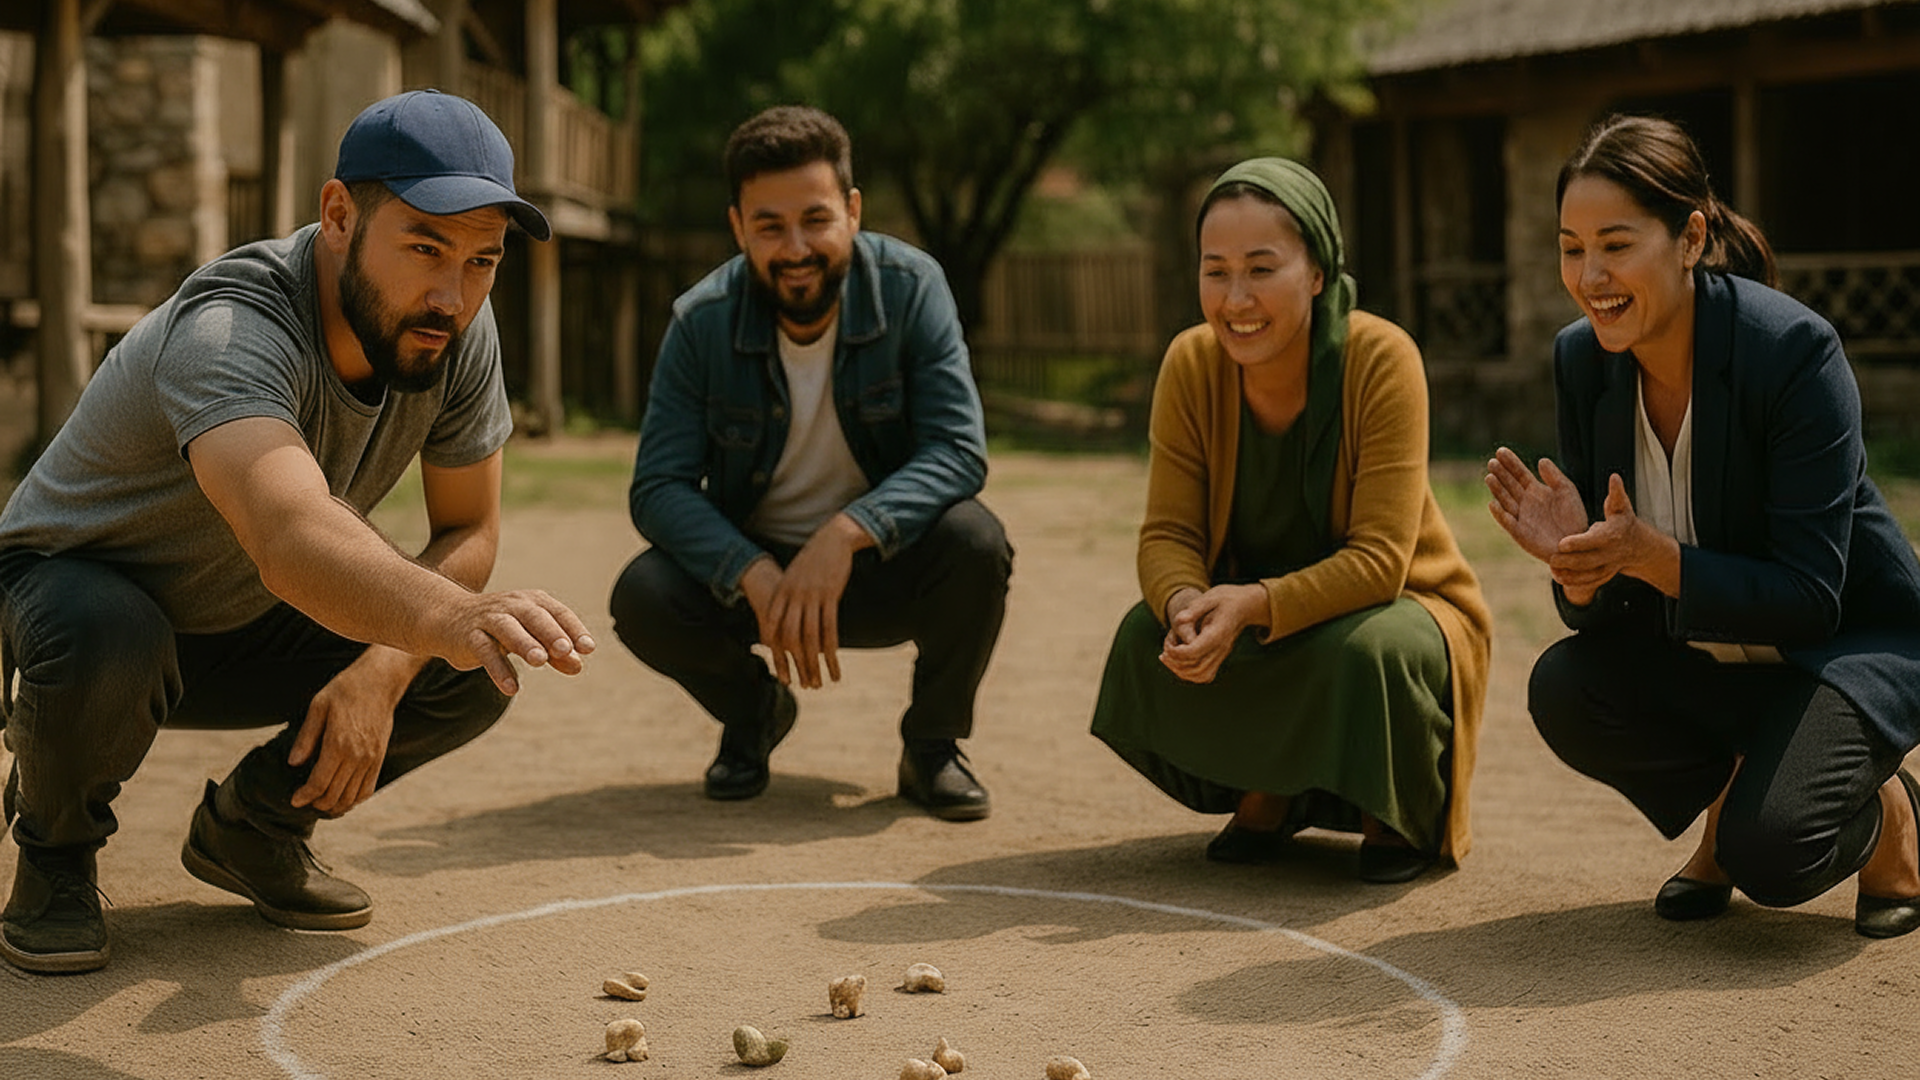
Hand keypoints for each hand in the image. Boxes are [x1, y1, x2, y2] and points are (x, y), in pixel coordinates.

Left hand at [288, 647, 410, 815]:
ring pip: (352, 796)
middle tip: (306, 800)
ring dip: (335, 806)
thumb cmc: (346, 690)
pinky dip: (355, 799)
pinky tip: (344, 798)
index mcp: (338, 744)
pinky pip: (368, 789)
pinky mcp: (379, 757)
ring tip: (322, 803)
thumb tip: (293, 763)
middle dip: (317, 803)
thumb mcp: (318, 707)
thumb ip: (306, 737)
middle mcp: (357, 756)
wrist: (380, 682)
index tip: (294, 800)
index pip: (319, 783)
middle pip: (334, 794)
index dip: (304, 796)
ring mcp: (371, 759)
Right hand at [439, 588, 594, 694]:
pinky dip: (498, 669)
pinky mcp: (469, 636)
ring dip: (525, 643)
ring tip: (540, 661)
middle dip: (551, 632)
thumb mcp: (529, 637)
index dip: (574, 629)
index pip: (558, 613)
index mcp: (532, 603)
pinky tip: (511, 688)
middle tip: (566, 649)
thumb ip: (554, 652)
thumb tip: (578, 666)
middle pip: (534, 616)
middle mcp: (512, 606)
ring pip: (508, 628)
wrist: (448, 617)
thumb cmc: (499, 628)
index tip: (588, 649)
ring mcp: (489, 619)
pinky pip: (484, 651)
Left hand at [740, 515, 870, 688]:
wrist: (833, 538)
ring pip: (810, 638)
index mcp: (782, 592)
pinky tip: (834, 663)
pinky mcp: (830, 596)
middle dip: (797, 664)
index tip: (779, 666)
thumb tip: (784, 613)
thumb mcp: (794, 574)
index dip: (774, 648)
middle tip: (803, 684)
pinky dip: (831, 649)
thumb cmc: (813, 558)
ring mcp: (811, 597)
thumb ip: (787, 594)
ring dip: (815, 664)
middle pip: (791, 638)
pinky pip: (829, 628)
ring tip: (821, 682)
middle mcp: (793, 596)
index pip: (772, 626)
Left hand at [1160, 583, 1264, 684]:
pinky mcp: (1220, 656)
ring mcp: (1222, 654)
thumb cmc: (1227, 598)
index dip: (1177, 652)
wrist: (1246, 605)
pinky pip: (1206, 674)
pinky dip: (1190, 673)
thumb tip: (1178, 619)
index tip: (1167, 645)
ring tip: (1167, 658)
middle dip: (1176, 663)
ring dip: (1182, 671)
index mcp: (1217, 633)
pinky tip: (1178, 663)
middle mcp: (1222, 648)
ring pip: (1202, 675)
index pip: (1194, 651)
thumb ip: (1194, 608)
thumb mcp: (1210, 597)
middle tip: (1163, 653)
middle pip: (1197, 668)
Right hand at [1485, 447, 1588, 563]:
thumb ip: (1554, 476)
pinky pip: (1507, 522)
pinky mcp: (1519, 533)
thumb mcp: (1567, 492)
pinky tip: (1493, 503)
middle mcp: (1525, 502)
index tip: (1500, 451)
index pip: (1519, 473)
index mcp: (1535, 491)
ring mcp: (1521, 517)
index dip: (1510, 462)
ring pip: (1505, 500)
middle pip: (1509, 485)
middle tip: (1492, 462)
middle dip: (1501, 473)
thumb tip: (1541, 460)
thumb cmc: (1573, 518)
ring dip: (1497, 489)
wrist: (1576, 543)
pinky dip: (1500, 514)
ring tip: (1490, 477)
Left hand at [1550, 473, 1679, 596]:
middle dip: (1570, 561)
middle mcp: (1611, 553)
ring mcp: (1608, 566)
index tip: (1561, 542)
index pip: (1594, 540)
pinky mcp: (1604, 574)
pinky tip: (1559, 578)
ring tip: (1553, 570)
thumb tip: (1614, 477)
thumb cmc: (1623, 520)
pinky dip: (1576, 582)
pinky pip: (1590, 581)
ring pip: (1589, 574)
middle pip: (1589, 560)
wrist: (1637, 545)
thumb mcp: (1621, 506)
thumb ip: (1616, 494)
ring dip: (1571, 575)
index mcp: (1613, 535)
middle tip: (1551, 558)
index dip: (1578, 542)